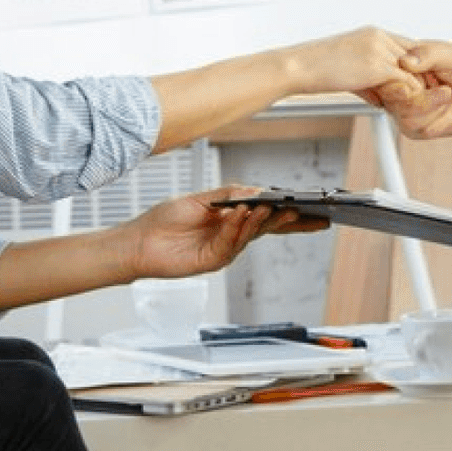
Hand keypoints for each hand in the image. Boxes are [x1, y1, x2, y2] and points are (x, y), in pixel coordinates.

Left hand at [121, 186, 320, 280]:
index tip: (311, 207)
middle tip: (306, 213)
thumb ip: (228, 194)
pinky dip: (236, 226)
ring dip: (262, 219)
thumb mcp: (200, 199)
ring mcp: (224, 249)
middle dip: (290, 222)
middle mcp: (232, 235)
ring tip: (272, 207)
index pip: (267, 216)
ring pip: (251, 234)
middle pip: (269, 228)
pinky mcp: (213, 260)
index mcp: (232, 219)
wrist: (139, 241)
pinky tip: (240, 213)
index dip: (290, 213)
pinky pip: (231, 242)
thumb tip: (256, 190)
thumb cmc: (165, 220)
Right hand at [285, 27, 426, 109]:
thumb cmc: (317, 69)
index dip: (415, 66)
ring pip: (413, 70)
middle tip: (425, 95)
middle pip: (415, 56)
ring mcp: (380, 50)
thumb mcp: (348, 70)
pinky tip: (403, 107)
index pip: (407, 46)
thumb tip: (381, 99)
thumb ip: (368, 83)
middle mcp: (380, 38)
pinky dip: (408, 95)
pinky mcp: (378, 66)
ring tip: (413, 104)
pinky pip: (406, 81)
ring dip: (415, 88)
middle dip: (421, 77)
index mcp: (374, 34)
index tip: (419, 83)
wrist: (300, 67)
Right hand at [390, 40, 451, 138]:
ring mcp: (409, 109)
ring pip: (405, 119)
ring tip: (448, 97)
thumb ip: (427, 55)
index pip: (384, 75)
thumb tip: (405, 62)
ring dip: (433, 110)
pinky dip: (439, 122)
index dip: (397, 82)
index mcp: (405, 65)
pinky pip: (419, 131)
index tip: (415, 83)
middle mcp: (403, 87)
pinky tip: (449, 111)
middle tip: (445, 89)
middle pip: (392, 101)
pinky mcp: (419, 127)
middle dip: (421, 99)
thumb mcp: (450, 54)